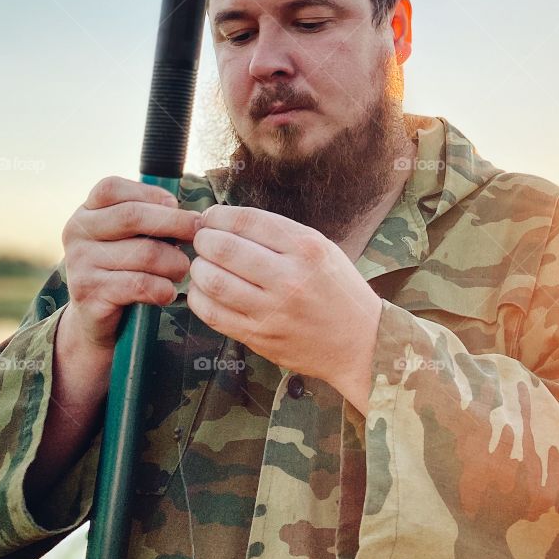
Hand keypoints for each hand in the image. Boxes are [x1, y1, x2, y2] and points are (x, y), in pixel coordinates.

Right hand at [61, 176, 200, 351]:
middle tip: (197, 233)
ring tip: (181, 270)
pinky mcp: (89, 294)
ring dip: (175, 262)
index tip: (175, 204)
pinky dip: (163, 289)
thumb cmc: (122, 269)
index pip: (111, 188)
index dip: (149, 192)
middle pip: (132, 216)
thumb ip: (150, 220)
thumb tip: (192, 216)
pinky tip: (167, 293)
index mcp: (85, 213)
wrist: (94, 318)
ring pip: (145, 253)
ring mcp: (79, 263)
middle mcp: (76, 233)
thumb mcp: (129, 238)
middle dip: (174, 222)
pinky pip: (140, 285)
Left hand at [189, 206, 382, 413]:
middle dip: (204, 239)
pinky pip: (212, 313)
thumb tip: (227, 221)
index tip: (211, 217)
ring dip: (199, 268)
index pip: (247, 221)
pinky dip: (199, 297)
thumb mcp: (322, 248)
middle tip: (203, 240)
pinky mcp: (258, 336)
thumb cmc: (338, 290)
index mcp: (306, 248)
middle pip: (223, 248)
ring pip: (211, 281)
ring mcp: (272, 311)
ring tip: (204, 265)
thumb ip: (279, 234)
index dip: (218, 215)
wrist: (360, 343)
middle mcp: (288, 278)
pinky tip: (206, 290)